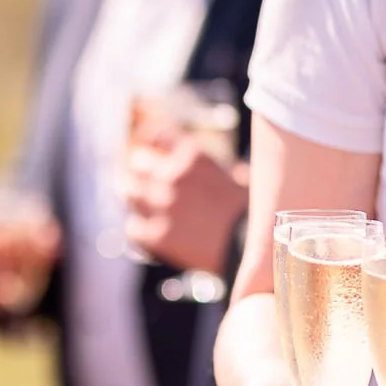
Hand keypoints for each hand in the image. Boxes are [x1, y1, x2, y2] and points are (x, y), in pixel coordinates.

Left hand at [122, 138, 248, 273]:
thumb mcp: (244, 181)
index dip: (147, 138)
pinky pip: (132, 228)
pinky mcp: (157, 235)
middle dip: (140, 172)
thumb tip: (234, 174)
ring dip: (136, 199)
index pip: (157, 134)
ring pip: (129, 193)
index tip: (145, 144)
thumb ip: (228, 173)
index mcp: (194, 157)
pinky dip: (140, 231)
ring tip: (143, 207)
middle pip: (137, 164)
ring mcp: (162, 206)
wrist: (256, 251)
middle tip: (142, 180)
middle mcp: (173, 176)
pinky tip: (151, 234)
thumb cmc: (257, 215)